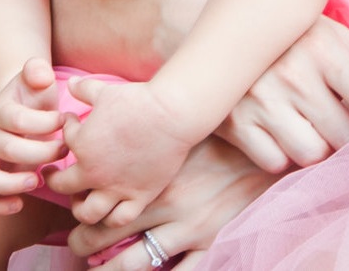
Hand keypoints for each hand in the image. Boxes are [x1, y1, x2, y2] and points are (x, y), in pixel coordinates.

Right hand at [0, 58, 66, 214]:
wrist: (21, 108)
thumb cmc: (34, 95)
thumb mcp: (37, 78)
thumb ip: (36, 71)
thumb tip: (40, 73)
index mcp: (2, 111)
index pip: (17, 119)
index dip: (44, 122)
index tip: (65, 120)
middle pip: (6, 149)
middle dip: (40, 152)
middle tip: (63, 150)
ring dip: (10, 183)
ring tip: (37, 181)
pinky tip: (20, 204)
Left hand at [55, 77, 201, 229]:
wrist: (173, 113)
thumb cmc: (139, 99)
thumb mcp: (107, 90)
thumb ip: (85, 89)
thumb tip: (71, 82)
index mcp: (82, 145)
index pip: (64, 141)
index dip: (67, 130)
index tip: (74, 124)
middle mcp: (94, 172)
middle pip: (63, 187)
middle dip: (57, 180)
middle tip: (59, 174)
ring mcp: (116, 188)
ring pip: (87, 213)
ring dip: (81, 207)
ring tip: (83, 199)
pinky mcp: (139, 196)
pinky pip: (119, 219)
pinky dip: (112, 217)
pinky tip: (114, 206)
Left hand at [66, 136, 278, 268]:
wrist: (271, 148)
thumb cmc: (226, 132)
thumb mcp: (185, 128)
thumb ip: (149, 125)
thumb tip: (99, 94)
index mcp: (155, 176)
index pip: (102, 200)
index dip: (82, 208)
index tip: (77, 209)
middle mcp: (165, 206)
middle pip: (106, 235)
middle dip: (85, 244)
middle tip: (78, 247)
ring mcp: (188, 229)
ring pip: (132, 263)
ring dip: (109, 270)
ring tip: (99, 270)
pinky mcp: (211, 242)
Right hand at [218, 15, 348, 171]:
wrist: (219, 31)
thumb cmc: (292, 38)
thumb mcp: (333, 37)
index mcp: (324, 47)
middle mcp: (293, 74)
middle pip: (345, 134)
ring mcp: (262, 100)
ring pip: (313, 154)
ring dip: (320, 149)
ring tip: (312, 127)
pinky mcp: (235, 124)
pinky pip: (275, 163)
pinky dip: (284, 156)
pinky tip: (280, 133)